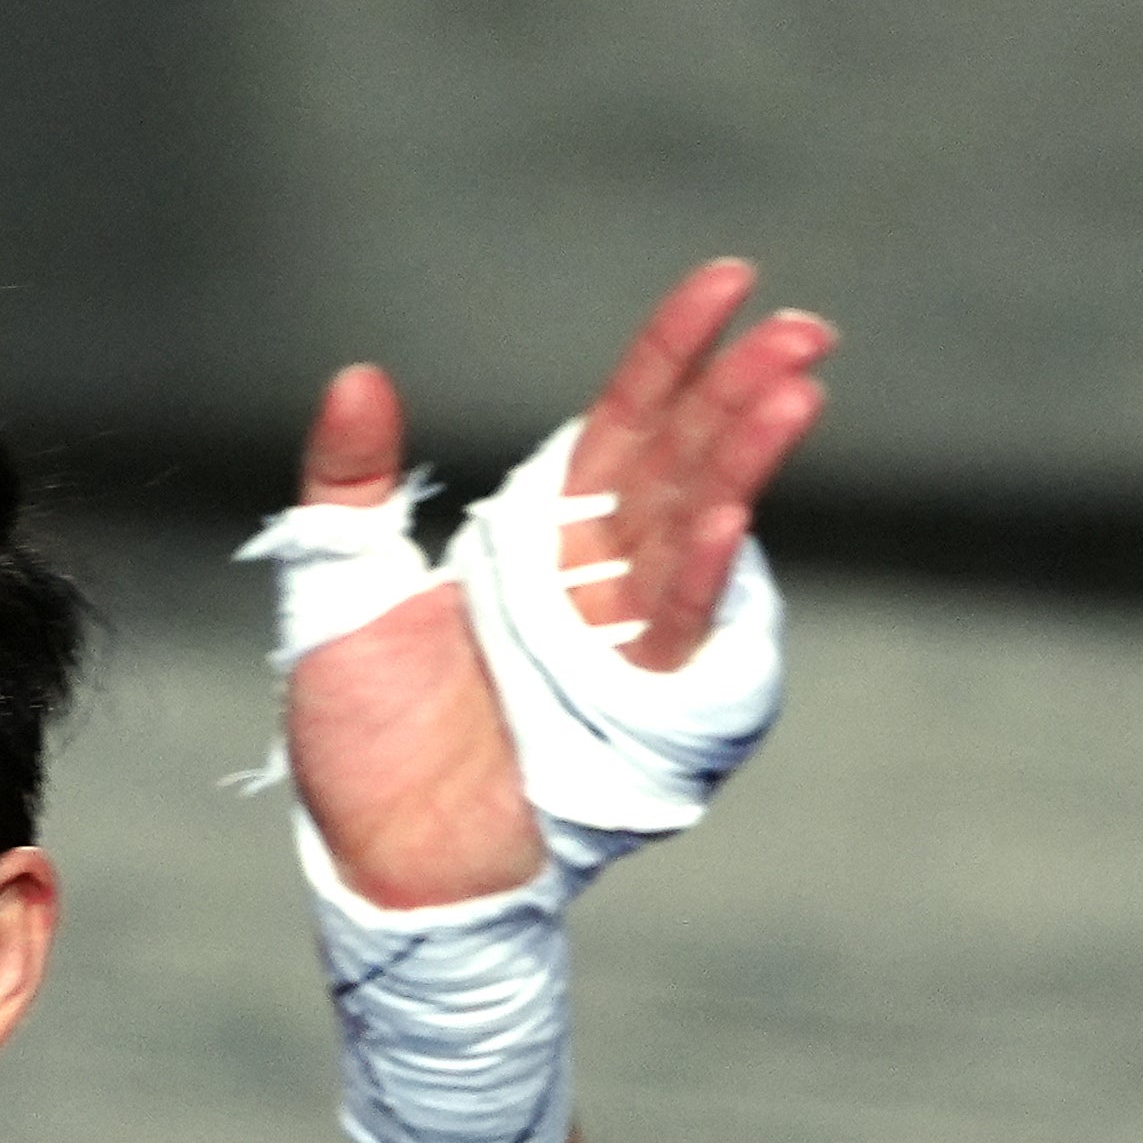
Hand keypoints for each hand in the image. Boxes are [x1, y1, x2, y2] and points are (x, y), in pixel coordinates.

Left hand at [284, 259, 834, 905]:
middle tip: (803, 327)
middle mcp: (592, 581)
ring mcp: (618, 643)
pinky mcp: (626, 710)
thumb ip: (352, 484)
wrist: (381, 860)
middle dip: (741, 393)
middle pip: (681, 465)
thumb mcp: (339, 589)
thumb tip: (357, 375)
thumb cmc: (364, 740)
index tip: (726, 281)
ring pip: (694, 531)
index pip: (621, 424)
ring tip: (794, 390)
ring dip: (743, 462)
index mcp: (537, 539)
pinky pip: (673, 632)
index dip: (671, 353)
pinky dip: (701, 574)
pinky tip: (728, 517)